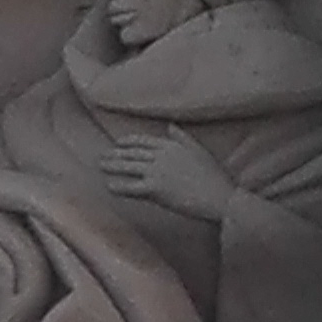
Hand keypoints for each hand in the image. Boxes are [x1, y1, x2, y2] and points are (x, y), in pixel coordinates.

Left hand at [99, 126, 238, 221]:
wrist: (220, 196)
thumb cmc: (213, 176)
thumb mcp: (199, 150)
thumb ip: (182, 138)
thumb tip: (170, 126)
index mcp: (171, 145)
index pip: (143, 141)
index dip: (127, 142)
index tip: (117, 144)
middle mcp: (161, 156)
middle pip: (132, 153)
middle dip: (115, 154)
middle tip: (102, 156)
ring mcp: (157, 172)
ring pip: (128, 167)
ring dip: (112, 166)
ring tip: (101, 167)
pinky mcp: (155, 189)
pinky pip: (131, 187)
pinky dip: (118, 186)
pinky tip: (109, 186)